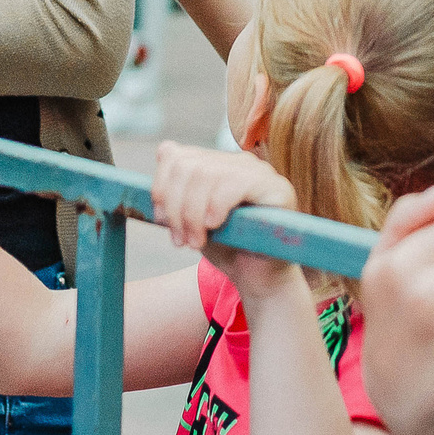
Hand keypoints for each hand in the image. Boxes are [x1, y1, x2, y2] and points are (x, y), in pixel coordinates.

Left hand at [151, 142, 297, 292]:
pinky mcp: (276, 187)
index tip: (159, 219)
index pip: (175, 155)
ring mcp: (258, 171)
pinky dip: (216, 205)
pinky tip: (214, 225)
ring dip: (193, 213)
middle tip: (180, 240)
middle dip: (175, 206)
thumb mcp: (192, 222)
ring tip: (195, 241)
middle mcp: (236, 162)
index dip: (160, 185)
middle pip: (188, 166)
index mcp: (215, 165)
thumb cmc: (226, 249)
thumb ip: (176, 198)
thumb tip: (157, 169)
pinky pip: (236, 183)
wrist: (258, 279)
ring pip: (207, 173)